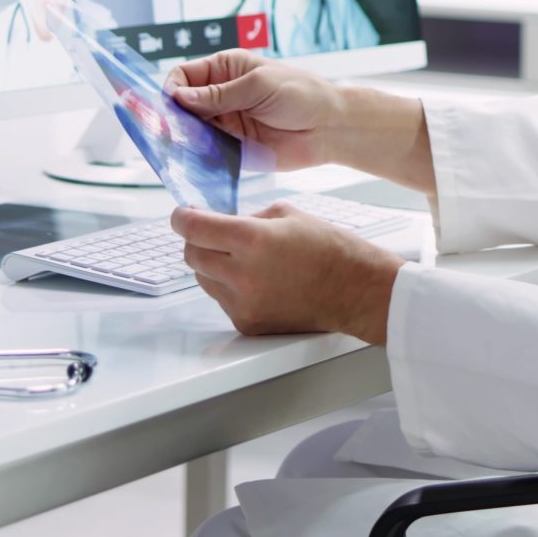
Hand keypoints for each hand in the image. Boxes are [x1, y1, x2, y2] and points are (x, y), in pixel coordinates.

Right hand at [165, 51, 343, 169]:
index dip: (173, 89)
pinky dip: (197, 157)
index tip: (170, 105)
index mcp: (225, 69)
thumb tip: (181, 97)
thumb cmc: (301, 95)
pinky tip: (194, 161)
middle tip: (165, 132)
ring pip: (190, 130)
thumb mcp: (258, 86)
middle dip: (171, 117)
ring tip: (177, 148)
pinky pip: (206, 153)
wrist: (329, 128)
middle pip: (182, 105)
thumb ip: (219, 94)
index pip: (184, 76)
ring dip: (182, 138)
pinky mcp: (232, 148)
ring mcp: (225, 123)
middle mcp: (220, 96)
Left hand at [171, 203, 402, 341]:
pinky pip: (221, 299)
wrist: (355, 290)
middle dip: (197, 240)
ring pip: (203, 278)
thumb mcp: (287, 213)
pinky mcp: (248, 323)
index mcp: (250, 240)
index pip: (193, 228)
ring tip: (242, 258)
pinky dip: (229, 287)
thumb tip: (221, 222)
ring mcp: (243, 303)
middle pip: (191, 255)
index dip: (182, 218)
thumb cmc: (329, 248)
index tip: (183, 215)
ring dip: (212, 264)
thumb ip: (247, 217)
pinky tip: (256, 280)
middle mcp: (241, 274)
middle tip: (212, 233)